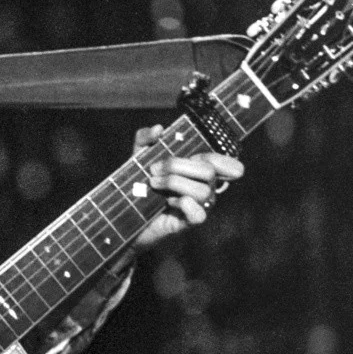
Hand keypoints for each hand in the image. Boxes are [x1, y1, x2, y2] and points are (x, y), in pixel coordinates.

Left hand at [131, 125, 244, 249]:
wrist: (125, 211)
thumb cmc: (138, 182)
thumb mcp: (138, 156)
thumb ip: (145, 138)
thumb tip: (159, 130)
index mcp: (198, 170)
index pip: (227, 164)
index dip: (221, 159)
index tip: (196, 155)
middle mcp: (203, 187)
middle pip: (209, 172)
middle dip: (178, 165)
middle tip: (154, 169)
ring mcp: (198, 206)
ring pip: (203, 191)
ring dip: (174, 182)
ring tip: (153, 183)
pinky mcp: (187, 223)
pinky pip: (199, 215)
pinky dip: (184, 204)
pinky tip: (168, 201)